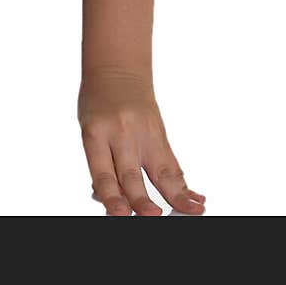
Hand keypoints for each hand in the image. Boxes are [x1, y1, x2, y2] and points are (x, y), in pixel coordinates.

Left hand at [77, 69, 205, 215]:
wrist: (116, 69)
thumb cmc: (97, 105)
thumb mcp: (90, 131)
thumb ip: (102, 165)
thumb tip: (114, 202)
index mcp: (95, 134)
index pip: (103, 173)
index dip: (112, 196)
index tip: (120, 214)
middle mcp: (120, 134)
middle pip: (131, 174)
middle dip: (142, 199)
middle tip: (152, 216)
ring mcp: (143, 133)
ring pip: (160, 170)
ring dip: (177, 195)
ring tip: (192, 211)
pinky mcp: (159, 133)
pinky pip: (172, 163)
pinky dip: (184, 184)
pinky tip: (196, 199)